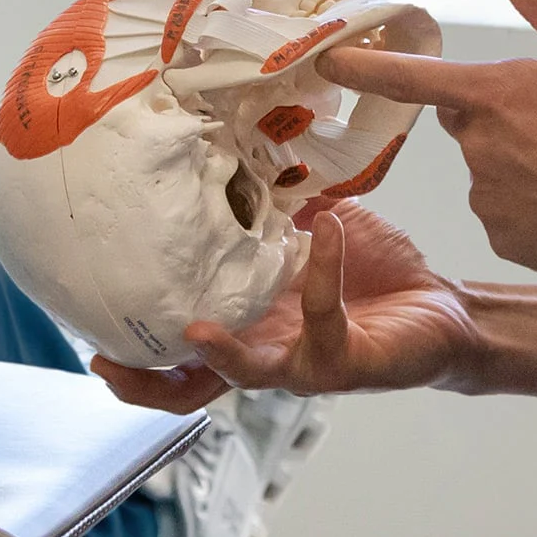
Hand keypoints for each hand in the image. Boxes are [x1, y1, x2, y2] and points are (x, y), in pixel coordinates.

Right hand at [91, 203, 483, 412]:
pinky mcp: (347, 362)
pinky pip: (322, 321)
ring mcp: (306, 362)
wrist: (445, 308)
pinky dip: (321, 273)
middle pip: (194, 388)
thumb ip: (276, 202)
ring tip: (194, 330)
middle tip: (107, 359)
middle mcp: (269, 350)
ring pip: (250, 375)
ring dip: (222, 353)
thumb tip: (233, 149)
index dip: (137, 348)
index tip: (91, 326)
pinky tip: (326, 233)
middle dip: (147, 384)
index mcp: (251, 320)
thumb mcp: (315, 223)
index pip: (182, 348)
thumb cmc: (376, 270)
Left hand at [324, 0, 536, 285]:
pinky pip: (509, 214)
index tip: (328, 60)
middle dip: (500, 115)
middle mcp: (481, 148)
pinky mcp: (508, 240)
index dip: (366, 65)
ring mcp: (491, 199)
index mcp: (496, 95)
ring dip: (521, 164)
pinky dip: (535, 207)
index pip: (412, 76)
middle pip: (470, 120)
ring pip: (492, 168)